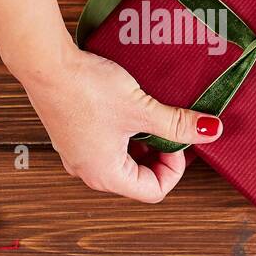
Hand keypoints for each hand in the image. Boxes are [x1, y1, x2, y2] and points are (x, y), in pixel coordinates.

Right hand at [19, 46, 223, 202]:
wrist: (46, 64)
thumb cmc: (86, 89)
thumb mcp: (141, 108)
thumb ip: (177, 123)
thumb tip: (209, 131)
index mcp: (106, 175)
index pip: (154, 191)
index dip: (174, 168)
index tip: (178, 139)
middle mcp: (88, 171)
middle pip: (138, 177)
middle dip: (159, 153)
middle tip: (169, 126)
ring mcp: (77, 154)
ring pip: (122, 159)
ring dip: (142, 141)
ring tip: (149, 113)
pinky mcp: (71, 135)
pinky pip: (105, 144)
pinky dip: (123, 132)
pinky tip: (127, 106)